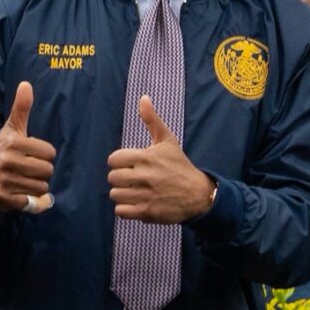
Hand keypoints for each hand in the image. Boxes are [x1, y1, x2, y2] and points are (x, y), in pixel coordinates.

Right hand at [0, 82, 55, 213]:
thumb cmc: (3, 151)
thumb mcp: (11, 129)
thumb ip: (21, 108)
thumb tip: (26, 84)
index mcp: (13, 143)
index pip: (49, 152)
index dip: (44, 155)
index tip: (32, 155)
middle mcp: (8, 161)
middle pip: (47, 170)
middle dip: (42, 171)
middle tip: (29, 169)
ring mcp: (5, 181)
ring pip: (42, 187)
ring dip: (37, 186)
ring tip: (24, 180)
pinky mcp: (4, 199)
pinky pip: (32, 202)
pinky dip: (32, 201)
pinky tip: (22, 193)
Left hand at [107, 96, 214, 223]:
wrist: (197, 194)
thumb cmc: (179, 166)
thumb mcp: (167, 140)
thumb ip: (152, 119)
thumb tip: (143, 97)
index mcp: (145, 157)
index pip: (113, 159)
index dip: (120, 162)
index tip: (130, 164)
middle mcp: (144, 176)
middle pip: (112, 177)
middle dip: (121, 178)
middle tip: (133, 179)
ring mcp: (145, 195)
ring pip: (115, 194)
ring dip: (122, 194)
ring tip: (135, 191)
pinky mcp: (146, 212)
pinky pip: (120, 211)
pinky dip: (125, 209)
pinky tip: (136, 202)